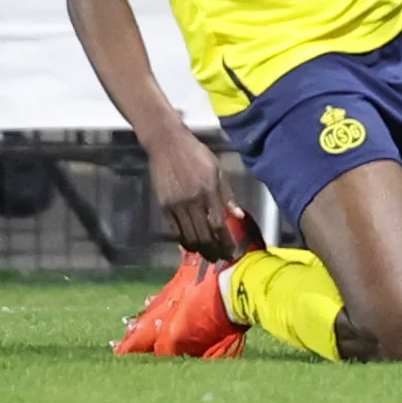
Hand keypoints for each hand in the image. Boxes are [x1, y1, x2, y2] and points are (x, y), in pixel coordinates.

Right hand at [145, 128, 239, 260]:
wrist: (167, 144)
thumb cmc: (196, 154)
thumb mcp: (217, 170)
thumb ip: (227, 195)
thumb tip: (238, 215)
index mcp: (208, 191)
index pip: (219, 224)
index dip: (226, 242)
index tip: (232, 253)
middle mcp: (192, 202)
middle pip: (204, 235)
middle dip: (214, 251)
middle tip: (221, 258)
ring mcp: (176, 205)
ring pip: (189, 237)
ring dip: (200, 250)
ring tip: (208, 255)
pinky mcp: (163, 206)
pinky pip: (174, 231)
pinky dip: (184, 241)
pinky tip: (191, 245)